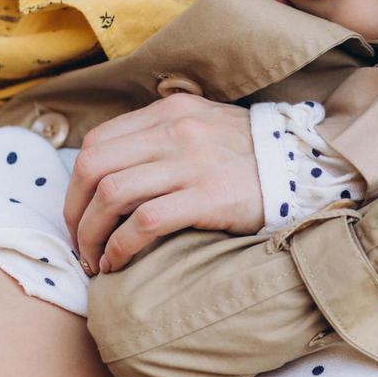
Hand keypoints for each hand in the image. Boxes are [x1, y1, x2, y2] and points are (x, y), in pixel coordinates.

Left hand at [63, 93, 263, 272]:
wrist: (303, 167)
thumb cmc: (248, 155)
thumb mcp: (202, 126)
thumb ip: (160, 136)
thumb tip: (113, 171)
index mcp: (169, 113)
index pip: (98, 142)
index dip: (75, 183)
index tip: (78, 213)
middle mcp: (175, 133)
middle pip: (94, 167)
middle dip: (74, 211)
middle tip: (78, 242)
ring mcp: (191, 164)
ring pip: (112, 195)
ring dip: (91, 234)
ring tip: (94, 260)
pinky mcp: (208, 197)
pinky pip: (144, 222)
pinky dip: (120, 247)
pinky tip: (118, 264)